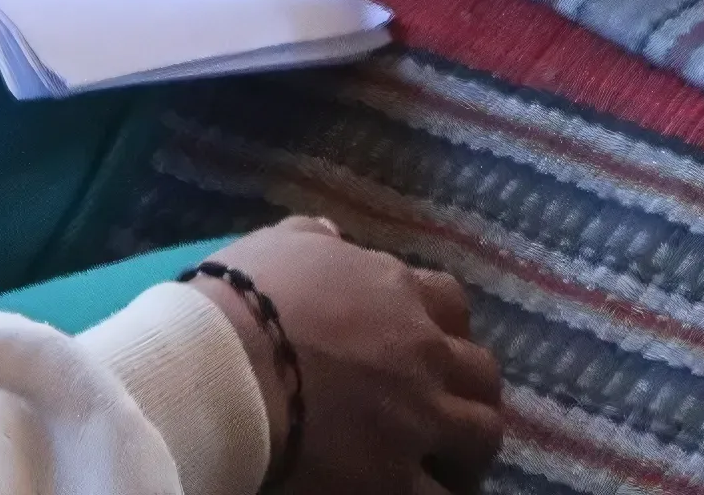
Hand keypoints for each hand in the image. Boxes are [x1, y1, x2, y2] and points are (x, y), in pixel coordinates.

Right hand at [214, 219, 505, 494]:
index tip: (430, 347)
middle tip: (444, 410)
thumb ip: (315, 238)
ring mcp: (417, 418)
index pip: (451, 304)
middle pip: (481, 374)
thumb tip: (333, 234)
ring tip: (445, 461)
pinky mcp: (395, 479)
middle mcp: (422, 353)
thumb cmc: (241, 302)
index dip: (446, 329)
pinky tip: (419, 493)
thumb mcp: (280, 246)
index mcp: (396, 293)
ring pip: (482, 435)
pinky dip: (439, 493)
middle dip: (469, 392)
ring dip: (468, 446)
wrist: (221, 367)